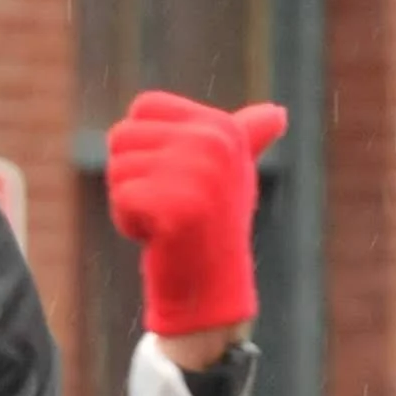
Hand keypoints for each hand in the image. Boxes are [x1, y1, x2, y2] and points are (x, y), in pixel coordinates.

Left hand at [105, 92, 286, 339]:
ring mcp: (198, 173)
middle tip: (166, 206)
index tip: (172, 177)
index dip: (142, 145)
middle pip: (122, 137)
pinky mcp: (179, 206)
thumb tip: (278, 114)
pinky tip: (159, 238)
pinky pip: (121, 199)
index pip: (143, 108)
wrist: (210, 288)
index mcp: (222, 127)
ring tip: (164, 221)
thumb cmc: (215, 227)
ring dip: (129, 202)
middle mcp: (214, 142)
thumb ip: (247, 137)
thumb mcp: (233, 173)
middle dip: (131, 176)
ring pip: (117, 169)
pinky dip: (129, 223)